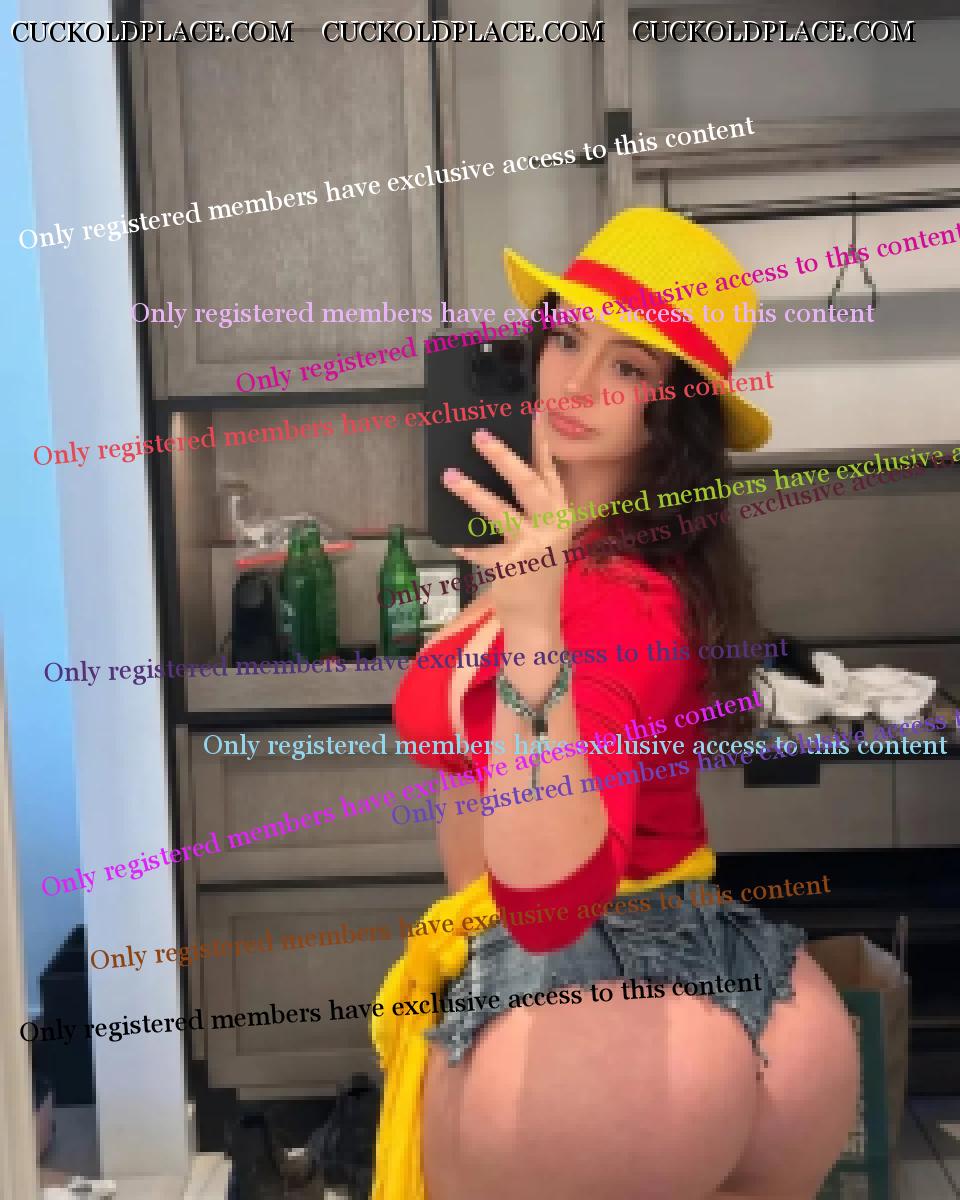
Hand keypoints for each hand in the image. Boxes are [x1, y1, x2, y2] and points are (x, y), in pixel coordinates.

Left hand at [442, 412, 569, 633]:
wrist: (538, 619)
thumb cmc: (537, 574)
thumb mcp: (544, 538)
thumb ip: (531, 511)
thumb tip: (501, 473)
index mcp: (561, 515)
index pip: (550, 472)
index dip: (541, 443)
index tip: (532, 413)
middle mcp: (552, 527)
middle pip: (528, 483)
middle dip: (503, 456)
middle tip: (479, 435)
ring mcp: (532, 547)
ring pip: (499, 512)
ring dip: (472, 492)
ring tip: (449, 476)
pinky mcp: (511, 566)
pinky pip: (479, 549)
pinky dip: (464, 544)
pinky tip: (450, 539)